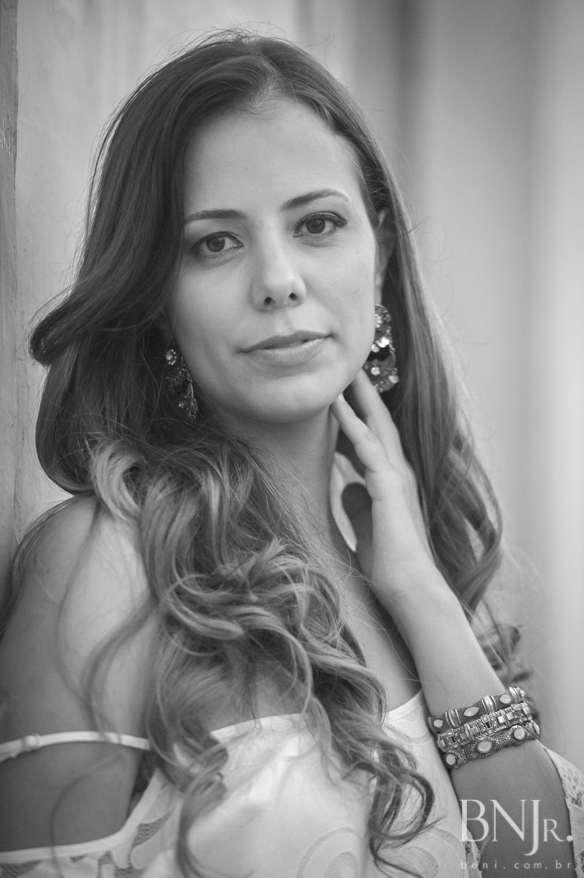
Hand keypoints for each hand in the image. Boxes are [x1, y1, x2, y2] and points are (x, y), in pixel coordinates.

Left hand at [331, 370, 437, 606]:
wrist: (409, 588)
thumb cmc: (389, 562)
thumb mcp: (367, 525)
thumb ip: (359, 503)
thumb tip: (346, 487)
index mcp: (390, 480)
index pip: (372, 437)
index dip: (357, 413)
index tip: (339, 391)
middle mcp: (396, 472)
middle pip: (378, 421)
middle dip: (363, 393)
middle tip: (347, 366)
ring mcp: (395, 477)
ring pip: (374, 426)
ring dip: (358, 397)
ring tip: (342, 371)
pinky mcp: (388, 487)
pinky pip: (367, 447)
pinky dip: (351, 424)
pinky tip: (336, 406)